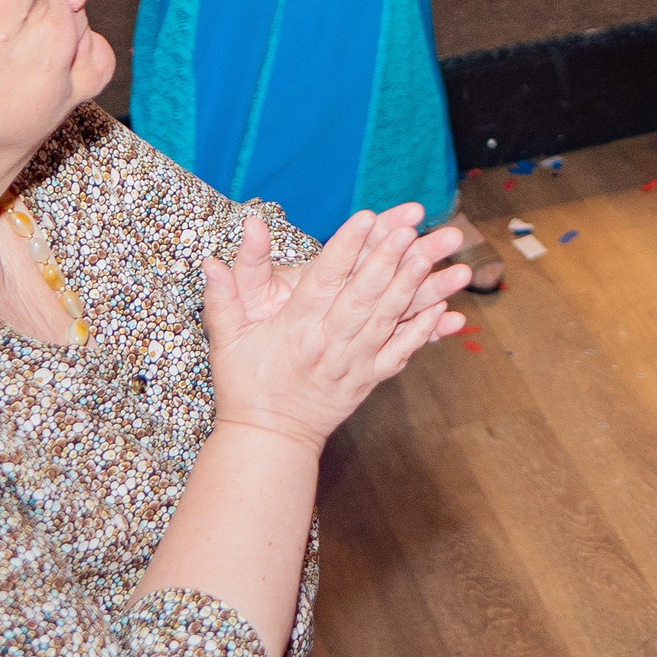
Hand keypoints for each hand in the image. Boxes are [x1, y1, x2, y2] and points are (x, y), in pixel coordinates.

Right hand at [202, 207, 469, 448]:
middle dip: (387, 258)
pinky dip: (424, 330)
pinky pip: (401, 352)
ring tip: (432, 257)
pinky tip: (444, 307)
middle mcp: (329, 344)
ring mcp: (354, 363)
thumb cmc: (244, 385)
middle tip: (410, 228)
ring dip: (412, 287)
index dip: (345, 247)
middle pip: (363, 295)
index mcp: (295, 329)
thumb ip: (225, 295)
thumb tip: (211, 259)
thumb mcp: (226, 339)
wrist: (269, 439)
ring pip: (387, 320)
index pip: (324, 280)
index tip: (365, 216)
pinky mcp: (370, 378)